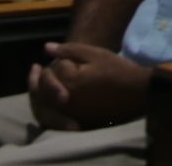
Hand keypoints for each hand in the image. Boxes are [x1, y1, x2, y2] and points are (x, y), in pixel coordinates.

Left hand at [30, 42, 152, 130]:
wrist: (137, 93)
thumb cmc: (117, 70)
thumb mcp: (95, 54)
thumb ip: (69, 50)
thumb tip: (46, 48)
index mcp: (69, 83)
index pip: (46, 76)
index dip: (46, 67)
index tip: (44, 62)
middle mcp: (66, 102)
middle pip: (39, 94)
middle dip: (34, 82)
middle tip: (34, 71)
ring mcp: (71, 115)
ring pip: (43, 108)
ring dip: (37, 97)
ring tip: (38, 87)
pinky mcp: (77, 123)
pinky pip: (53, 120)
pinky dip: (46, 111)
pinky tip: (48, 102)